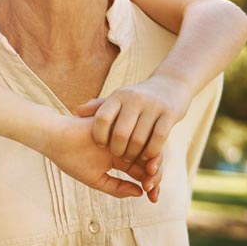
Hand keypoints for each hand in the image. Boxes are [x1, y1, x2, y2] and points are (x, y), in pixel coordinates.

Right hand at [43, 115, 161, 201]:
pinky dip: (143, 148)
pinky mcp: (119, 124)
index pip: (139, 171)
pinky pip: (136, 135)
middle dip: (153, 175)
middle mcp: (123, 145)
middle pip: (146, 160)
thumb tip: (140, 193)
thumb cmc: (72, 159)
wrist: (56, 138)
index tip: (154, 198)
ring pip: (144, 148)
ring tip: (151, 176)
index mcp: (118, 158)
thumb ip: (117, 187)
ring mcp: (121, 134)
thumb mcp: (96, 179)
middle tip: (154, 189)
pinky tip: (146, 161)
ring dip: (151, 162)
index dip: (149, 184)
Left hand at [75, 74, 191, 162]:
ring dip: (135, 154)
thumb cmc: (137, 98)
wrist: (170, 85)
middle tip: (119, 158)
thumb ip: (98, 107)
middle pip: (121, 133)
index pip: (102, 118)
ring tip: (132, 159)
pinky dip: (151, 152)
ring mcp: (153, 106)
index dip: (99, 135)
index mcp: (118, 96)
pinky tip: (148, 157)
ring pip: (139, 138)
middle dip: (118, 150)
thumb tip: (76, 111)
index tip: (100, 145)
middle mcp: (134, 99)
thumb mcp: (118, 99)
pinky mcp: (169, 114)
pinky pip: (158, 139)